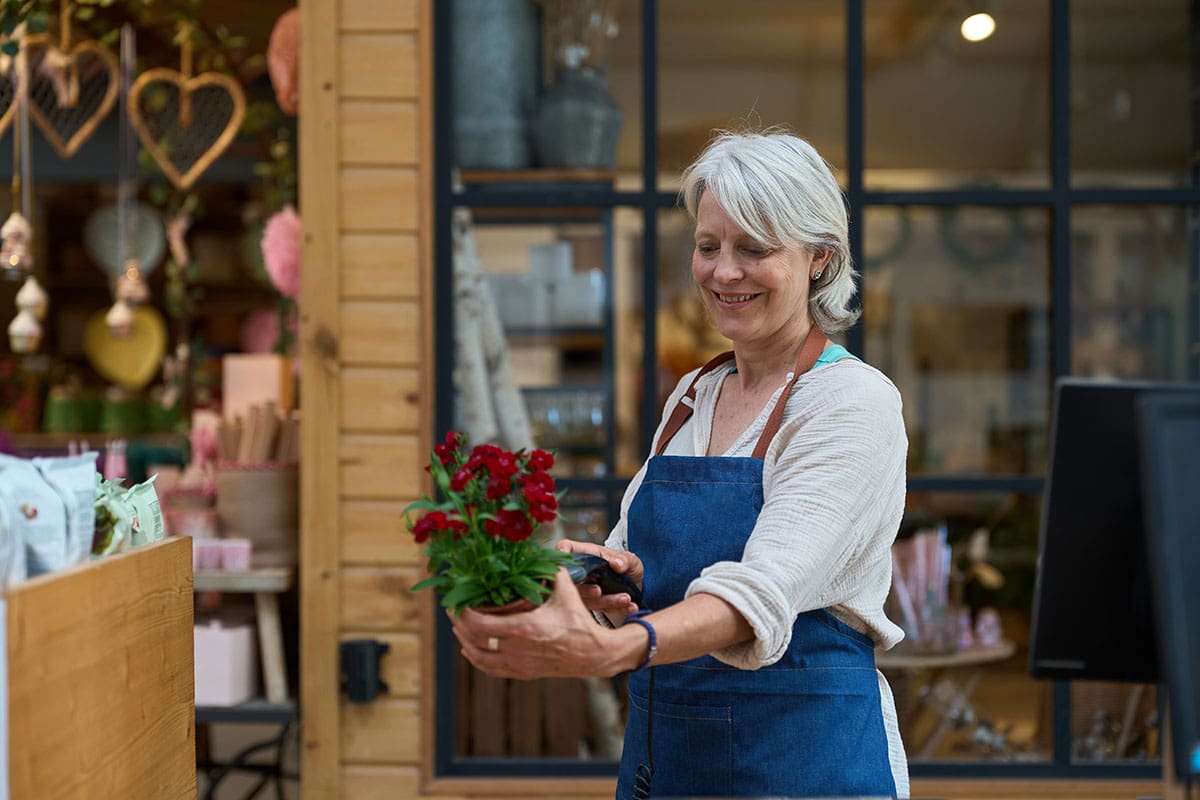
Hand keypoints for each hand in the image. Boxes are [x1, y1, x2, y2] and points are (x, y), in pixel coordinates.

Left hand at [449, 569, 636, 678]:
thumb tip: (542, 551)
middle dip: (459, 625)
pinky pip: (490, 669)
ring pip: (477, 657)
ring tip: (459, 628)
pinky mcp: (522, 673)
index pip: (478, 623)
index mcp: (523, 627)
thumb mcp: (566, 591)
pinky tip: (470, 650)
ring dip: (464, 642)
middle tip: (454, 612)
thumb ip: (552, 569)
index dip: (461, 613)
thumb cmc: (579, 621)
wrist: (593, 653)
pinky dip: (476, 659)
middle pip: (472, 640)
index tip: (456, 602)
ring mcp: (518, 664)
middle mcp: (516, 648)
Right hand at [555, 539, 642, 616]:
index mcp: (587, 554)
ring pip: (586, 599)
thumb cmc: (628, 567)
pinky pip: (600, 609)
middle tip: (598, 591)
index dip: (561, 553)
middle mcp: (581, 572)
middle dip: (584, 589)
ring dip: (605, 601)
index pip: (565, 547)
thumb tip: (617, 564)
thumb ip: (625, 560)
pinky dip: (616, 609)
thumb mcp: (631, 560)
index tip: (565, 563)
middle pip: (571, 580)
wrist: (638, 587)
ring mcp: (584, 590)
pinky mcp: (593, 605)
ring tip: (625, 599)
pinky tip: (630, 607)